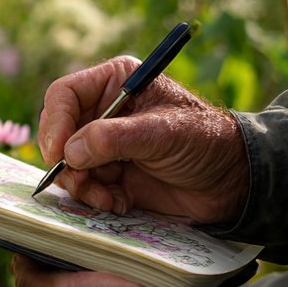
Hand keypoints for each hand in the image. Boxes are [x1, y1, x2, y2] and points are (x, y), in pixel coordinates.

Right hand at [37, 56, 248, 223]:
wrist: (232, 182)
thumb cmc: (205, 142)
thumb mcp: (162, 133)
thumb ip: (114, 139)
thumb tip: (71, 152)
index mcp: (114, 83)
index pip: (64, 95)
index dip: (55, 123)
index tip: (59, 153)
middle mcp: (103, 111)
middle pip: (58, 132)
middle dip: (67, 161)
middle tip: (82, 182)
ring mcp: (104, 145)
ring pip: (67, 164)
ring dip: (81, 186)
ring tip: (106, 198)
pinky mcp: (109, 174)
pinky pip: (83, 187)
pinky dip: (95, 199)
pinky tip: (119, 203)